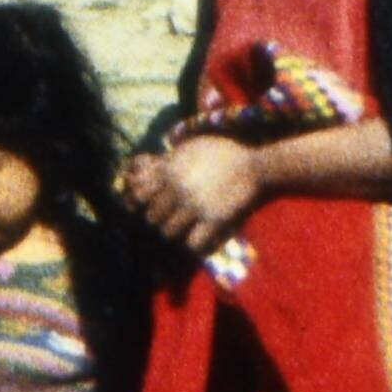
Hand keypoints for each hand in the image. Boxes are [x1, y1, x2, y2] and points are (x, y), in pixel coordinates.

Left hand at [129, 131, 268, 262]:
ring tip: (183, 227)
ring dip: (174, 231)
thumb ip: (165, 160)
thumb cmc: (219, 154)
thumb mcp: (189, 148)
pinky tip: (198, 236)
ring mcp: (196, 206)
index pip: (139, 196)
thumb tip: (138, 165)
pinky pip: (192, 243)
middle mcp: (179, 190)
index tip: (149, 205)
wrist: (253, 166)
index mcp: (170, 172)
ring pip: (168, 232)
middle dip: (159, 218)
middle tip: (170, 217)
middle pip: (152, 218)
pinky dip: (193, 243)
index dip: (140, 204)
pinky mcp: (214, 220)